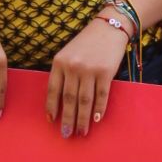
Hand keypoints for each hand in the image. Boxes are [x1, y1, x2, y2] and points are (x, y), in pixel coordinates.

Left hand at [46, 16, 130, 138]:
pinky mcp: (106, 71)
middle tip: (67, 134)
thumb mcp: (68, 53)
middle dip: (68, 119)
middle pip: (69, 99)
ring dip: (83, 119)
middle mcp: (73, 66)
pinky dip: (99, 109)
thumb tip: (59, 102)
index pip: (53, 90)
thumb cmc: (87, 42)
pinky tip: (97, 119)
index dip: (52, 108)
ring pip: (84, 101)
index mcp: (60, 62)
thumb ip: (63, 73)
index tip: (52, 122)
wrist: (110, 26)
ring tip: (81, 132)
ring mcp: (90, 69)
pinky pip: (101, 95)